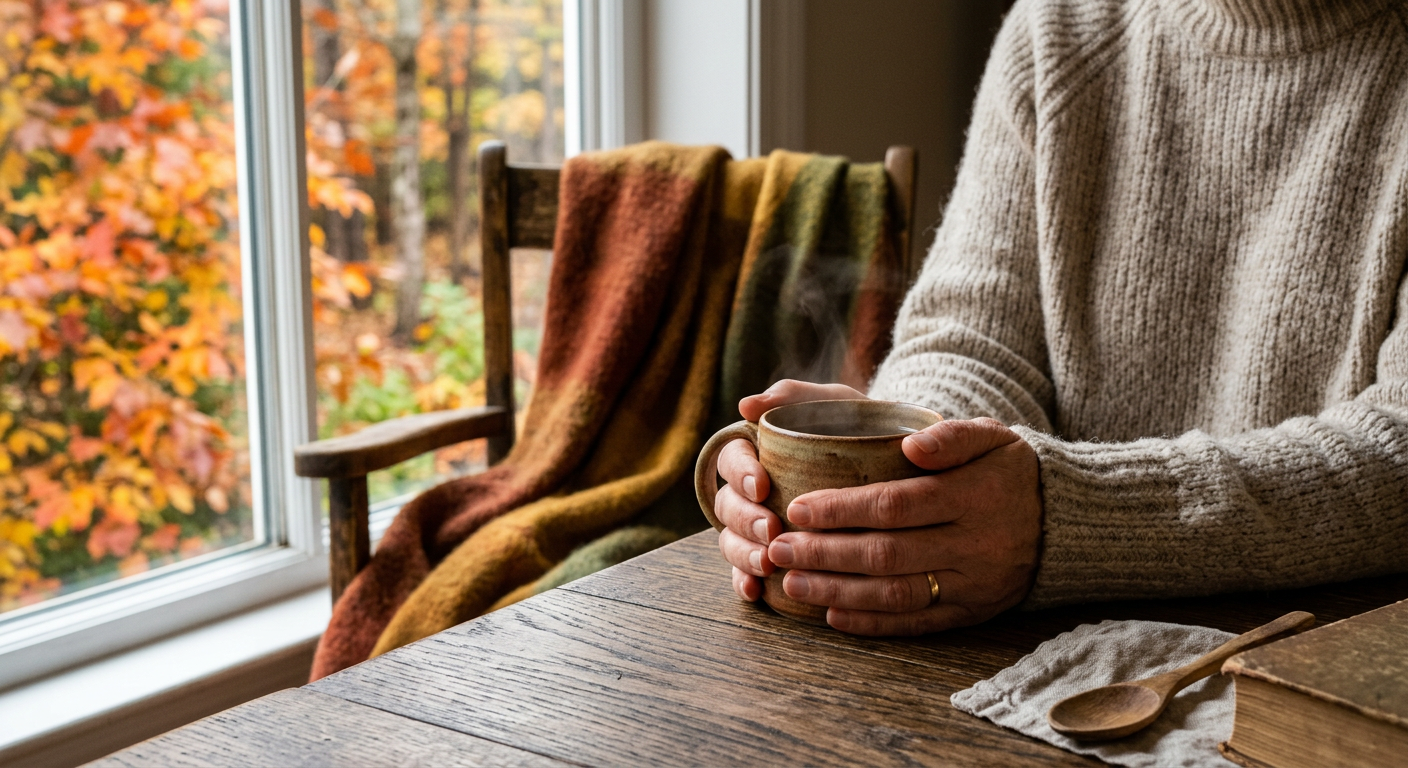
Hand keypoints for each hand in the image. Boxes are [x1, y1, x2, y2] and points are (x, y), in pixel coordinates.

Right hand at [713, 380, 868, 601]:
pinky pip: (746, 572)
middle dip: (744, 519)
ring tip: (767, 563)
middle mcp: (752, 490)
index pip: (732, 459)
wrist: (896, 462)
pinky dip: (745, 581)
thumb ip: (794, 396)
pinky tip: (755, 592)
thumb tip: (747, 405)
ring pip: (732, 540)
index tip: (762, 485)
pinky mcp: (773, 554)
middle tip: (771, 529)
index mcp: (758, 452)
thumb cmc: (858, 427)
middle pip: (728, 504)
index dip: (740, 473)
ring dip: (743, 553)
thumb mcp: (834, 403)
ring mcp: (759, 525)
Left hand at [773, 416, 1041, 634]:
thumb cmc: (1011, 470)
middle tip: (777, 548)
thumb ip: (951, 436)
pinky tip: (832, 616)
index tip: (797, 508)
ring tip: (792, 583)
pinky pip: (917, 623)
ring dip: (837, 592)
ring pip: (896, 594)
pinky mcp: (971, 612)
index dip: (841, 510)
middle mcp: (973, 544)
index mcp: (972, 495)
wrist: (1066, 521)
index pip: (894, 505)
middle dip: (824, 553)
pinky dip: (872, 623)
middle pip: (886, 553)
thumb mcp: (993, 436)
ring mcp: (972, 584)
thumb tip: (909, 444)